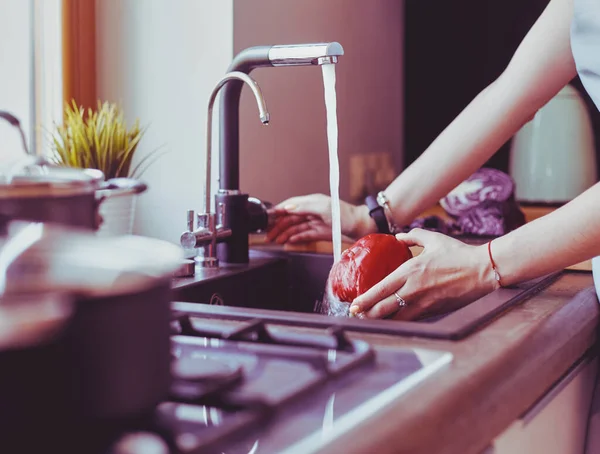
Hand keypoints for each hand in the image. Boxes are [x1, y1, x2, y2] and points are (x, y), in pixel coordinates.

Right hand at [266, 194, 374, 243]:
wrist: (360, 227)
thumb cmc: (345, 215)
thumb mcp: (324, 208)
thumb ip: (304, 207)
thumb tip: (287, 207)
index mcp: (311, 202)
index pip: (290, 205)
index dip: (278, 210)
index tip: (267, 217)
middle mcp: (311, 211)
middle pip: (290, 218)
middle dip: (278, 225)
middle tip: (267, 234)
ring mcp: (314, 222)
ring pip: (295, 227)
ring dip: (284, 233)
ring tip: (274, 240)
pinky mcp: (319, 232)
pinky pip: (303, 234)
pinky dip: (294, 238)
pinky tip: (287, 241)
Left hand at [349, 229, 497, 319]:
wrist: (483, 270)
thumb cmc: (458, 254)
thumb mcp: (433, 239)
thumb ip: (412, 236)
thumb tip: (398, 236)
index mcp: (410, 270)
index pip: (381, 288)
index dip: (366, 298)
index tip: (354, 304)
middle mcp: (414, 288)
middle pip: (384, 306)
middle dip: (367, 313)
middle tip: (356, 315)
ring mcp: (424, 302)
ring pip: (396, 317)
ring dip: (381, 320)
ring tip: (368, 321)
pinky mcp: (434, 310)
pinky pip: (412, 318)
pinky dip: (399, 322)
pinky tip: (392, 322)